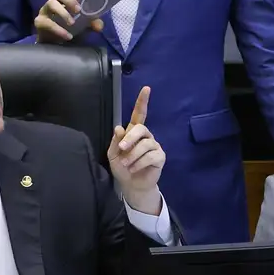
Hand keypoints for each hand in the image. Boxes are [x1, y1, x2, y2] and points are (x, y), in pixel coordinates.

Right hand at [34, 0, 103, 43]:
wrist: (54, 45)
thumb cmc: (69, 29)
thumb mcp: (83, 26)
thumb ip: (92, 23)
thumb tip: (99, 26)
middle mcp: (54, 1)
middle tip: (78, 9)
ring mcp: (45, 11)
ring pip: (51, 4)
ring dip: (63, 13)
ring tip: (72, 23)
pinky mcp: (39, 22)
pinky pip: (47, 22)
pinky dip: (58, 29)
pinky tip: (67, 36)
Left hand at [108, 86, 164, 214]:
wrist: (131, 185)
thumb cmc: (122, 167)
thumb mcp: (113, 154)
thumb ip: (116, 141)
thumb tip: (119, 128)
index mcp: (133, 132)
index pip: (139, 113)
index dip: (142, 101)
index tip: (146, 88)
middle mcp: (145, 136)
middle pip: (141, 128)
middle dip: (130, 139)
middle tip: (122, 150)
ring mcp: (154, 146)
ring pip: (144, 145)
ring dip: (132, 156)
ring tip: (127, 165)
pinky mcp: (160, 157)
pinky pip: (150, 156)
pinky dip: (139, 163)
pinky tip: (135, 168)